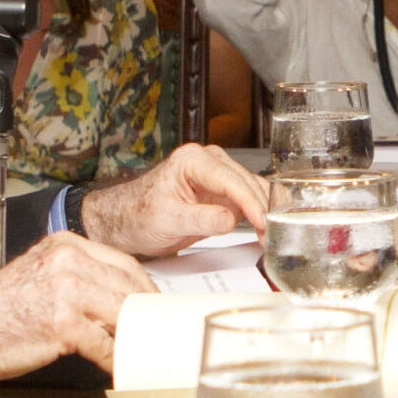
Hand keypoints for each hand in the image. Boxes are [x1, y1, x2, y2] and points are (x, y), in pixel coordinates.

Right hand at [0, 232, 153, 382]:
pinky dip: (113, 360)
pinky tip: (116, 368)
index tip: (154, 304)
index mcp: (64, 245)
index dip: (144, 288)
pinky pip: (103, 345)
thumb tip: (115, 297)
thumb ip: (76, 277)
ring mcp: (65, 291)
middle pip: (128, 287)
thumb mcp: (39, 275)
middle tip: (156, 330)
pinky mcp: (62, 324)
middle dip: (146, 312)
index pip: (122, 263)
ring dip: (133, 336)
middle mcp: (67, 261)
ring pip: (121, 314)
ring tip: (141, 350)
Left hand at [75, 144, 271, 256]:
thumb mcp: (167, 220)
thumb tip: (229, 219)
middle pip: (248, 183)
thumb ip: (200, 219)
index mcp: (193, 160)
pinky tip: (265, 230)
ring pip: (254, 189)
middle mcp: (209, 161)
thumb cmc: (137, 215)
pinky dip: (260, 213)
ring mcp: (218, 175)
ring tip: (270, 237)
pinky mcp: (223, 191)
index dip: (251, 203)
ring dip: (265, 212)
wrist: (126, 221)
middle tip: (272, 237)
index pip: (231, 180)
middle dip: (262, 210)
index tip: (263, 223)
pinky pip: (249, 199)